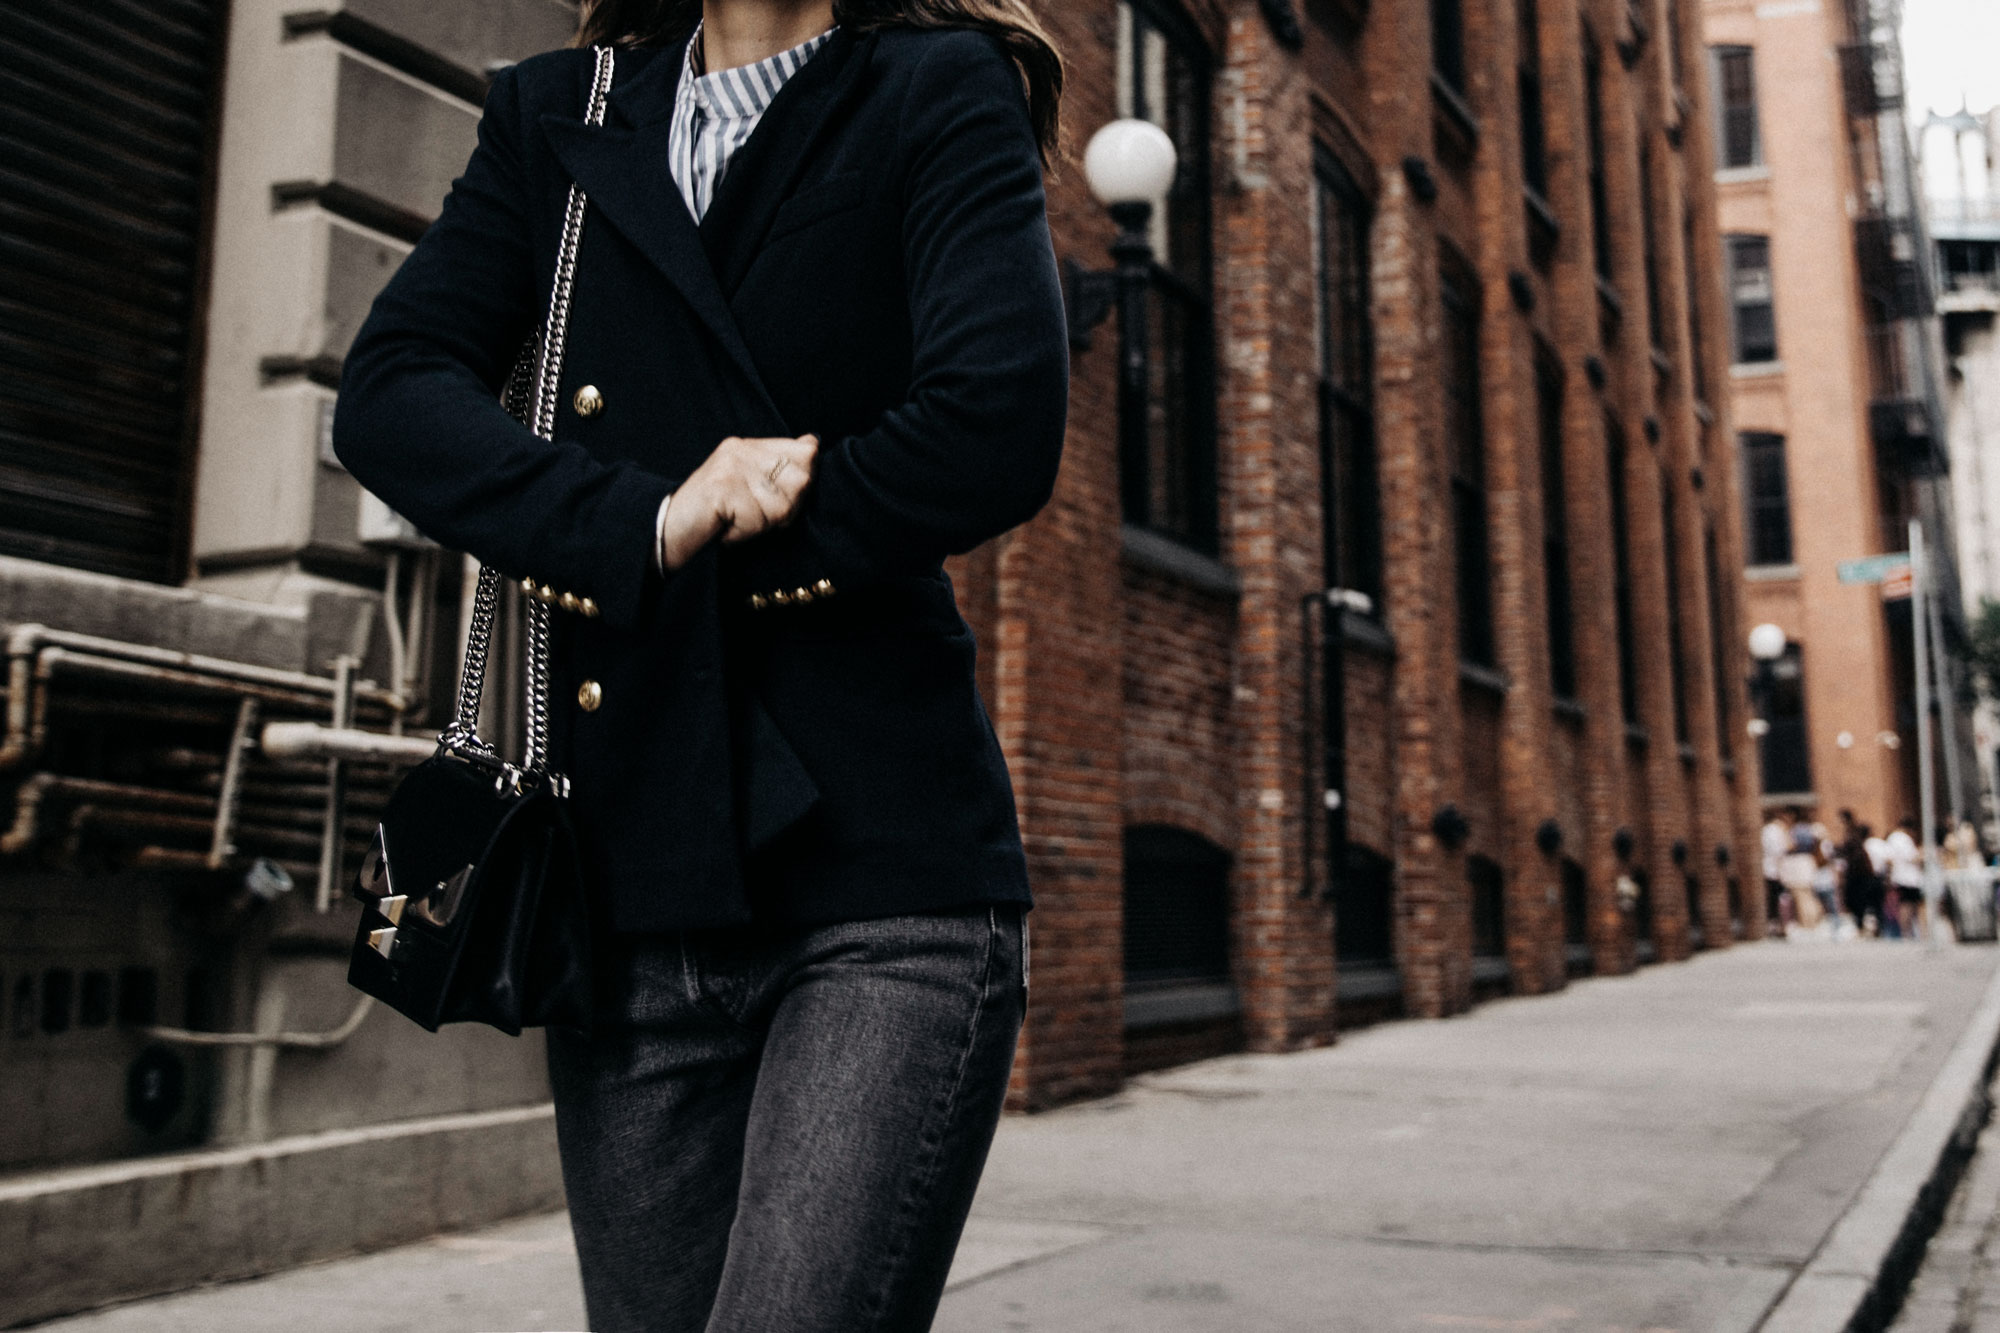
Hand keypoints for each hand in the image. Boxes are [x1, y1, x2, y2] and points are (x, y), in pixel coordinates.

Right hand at [659, 434, 817, 571]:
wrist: (666, 529)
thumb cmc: (711, 516)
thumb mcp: (746, 485)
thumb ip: (777, 466)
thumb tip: (813, 443)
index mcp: (748, 446)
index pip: (805, 452)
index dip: (804, 482)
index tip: (778, 501)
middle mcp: (741, 450)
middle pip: (801, 479)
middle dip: (788, 509)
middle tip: (756, 518)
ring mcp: (731, 468)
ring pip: (784, 504)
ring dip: (766, 524)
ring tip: (739, 522)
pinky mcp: (722, 489)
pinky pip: (759, 519)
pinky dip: (747, 532)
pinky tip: (727, 528)